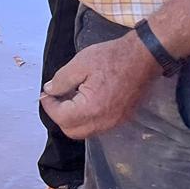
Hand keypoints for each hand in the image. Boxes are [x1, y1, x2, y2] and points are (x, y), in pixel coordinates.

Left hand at [40, 32, 159, 138]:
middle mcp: (104, 121)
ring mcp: (115, 122)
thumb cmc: (112, 57)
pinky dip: (87, 118)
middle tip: (55, 98)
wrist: (144, 57)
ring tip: (69, 98)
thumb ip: (62, 80)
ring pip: (85, 131)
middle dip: (60, 116)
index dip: (49, 106)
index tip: (45, 94)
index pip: (62, 118)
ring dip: (73, 119)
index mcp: (92, 108)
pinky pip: (98, 126)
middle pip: (72, 131)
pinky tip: (84, 100)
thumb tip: (50, 90)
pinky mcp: (122, 119)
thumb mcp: (81, 63)